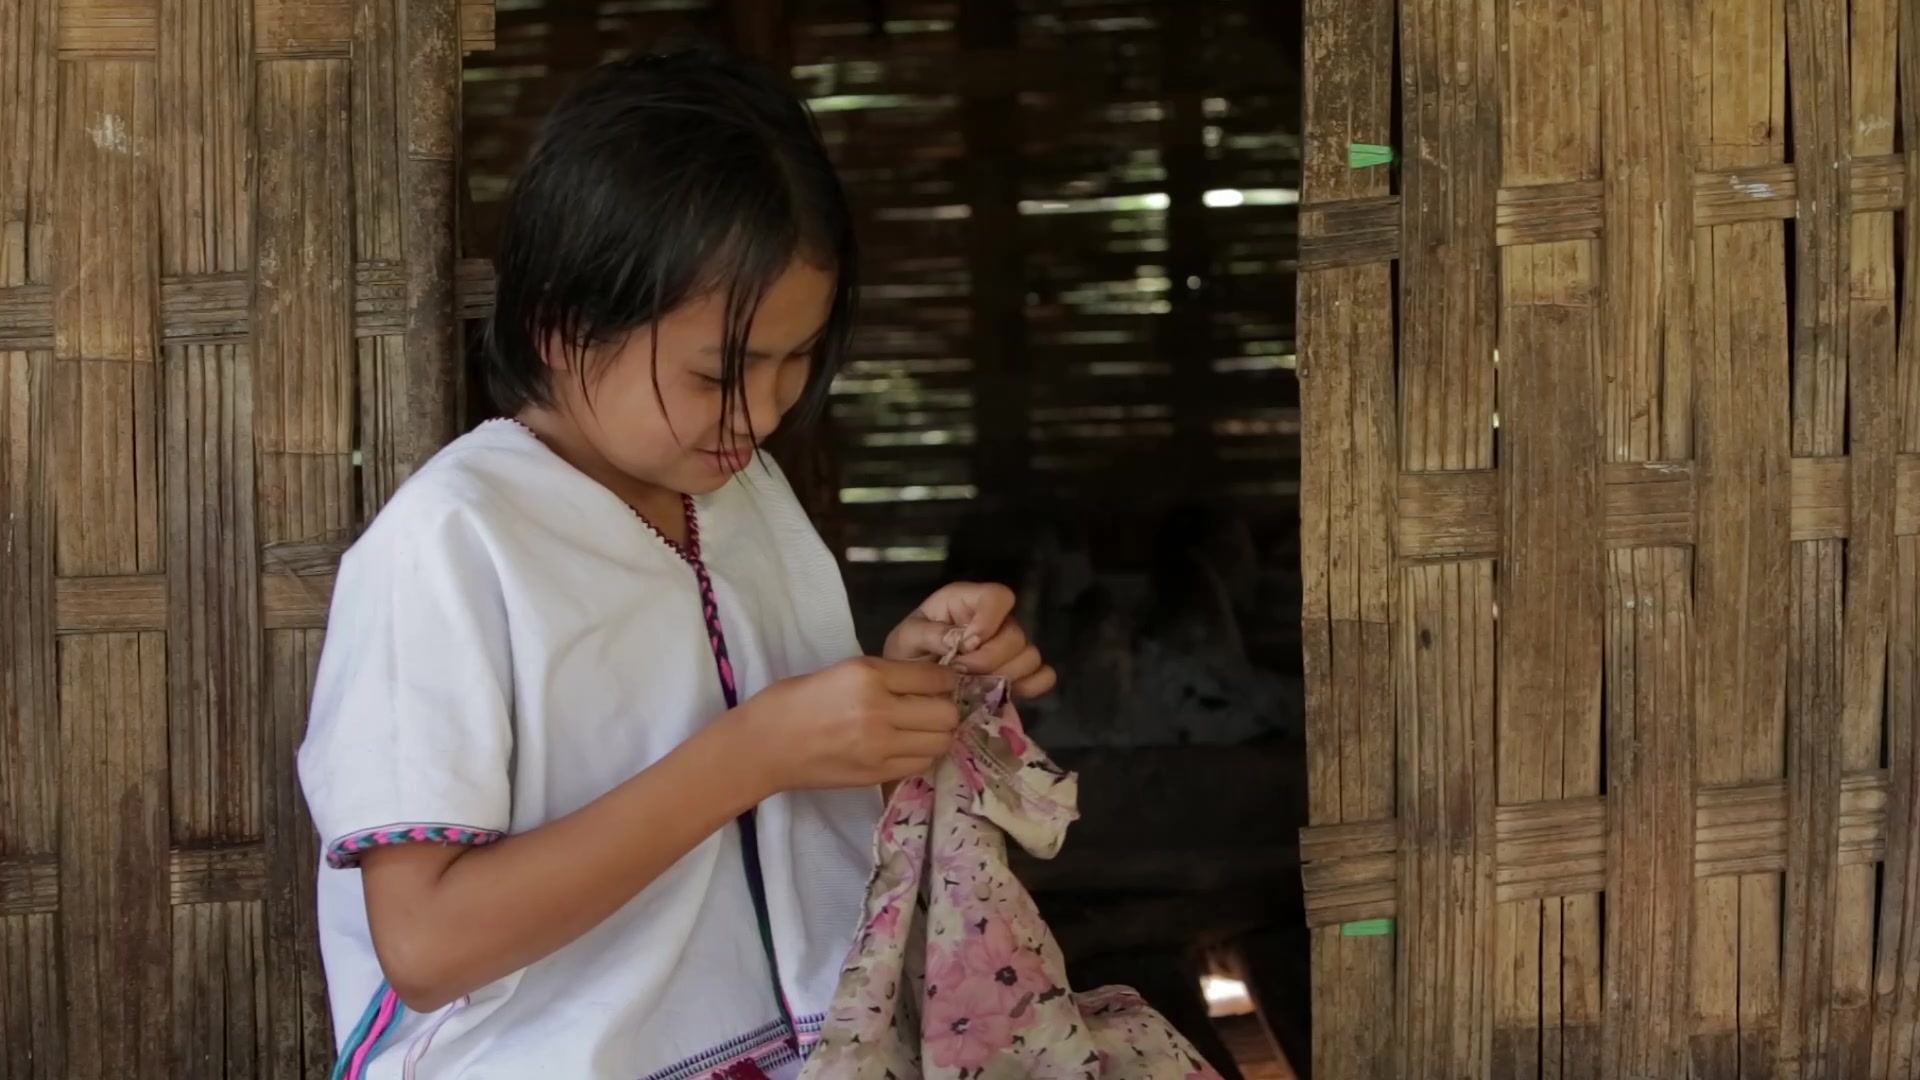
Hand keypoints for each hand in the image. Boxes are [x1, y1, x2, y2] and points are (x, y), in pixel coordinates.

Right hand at [732, 657, 962, 793]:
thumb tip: (925, 681)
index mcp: (869, 675)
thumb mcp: (841, 670)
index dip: (945, 680)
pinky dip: (921, 755)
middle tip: (931, 708)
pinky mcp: (877, 774)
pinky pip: (921, 764)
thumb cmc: (794, 700)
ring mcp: (881, 747)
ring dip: (936, 735)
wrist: (763, 745)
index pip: (936, 678)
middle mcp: (881, 710)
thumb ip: (884, 676)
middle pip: (946, 714)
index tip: (940, 683)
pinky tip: (905, 748)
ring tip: (920, 730)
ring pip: (940, 742)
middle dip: (945, 709)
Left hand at [884, 582, 1057, 699]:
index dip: (990, 620)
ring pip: (1030, 656)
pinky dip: (1031, 687)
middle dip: (990, 659)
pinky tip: (1008, 695)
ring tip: (976, 687)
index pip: (998, 597)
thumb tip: (960, 640)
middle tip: (962, 673)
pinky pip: (1042, 676)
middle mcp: (994, 621)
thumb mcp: (906, 639)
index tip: (968, 644)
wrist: (908, 685)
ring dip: (1005, 675)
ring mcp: (1008, 649)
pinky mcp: (1017, 674)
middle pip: (1016, 634)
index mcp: (968, 602)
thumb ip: (930, 634)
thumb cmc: (907, 652)